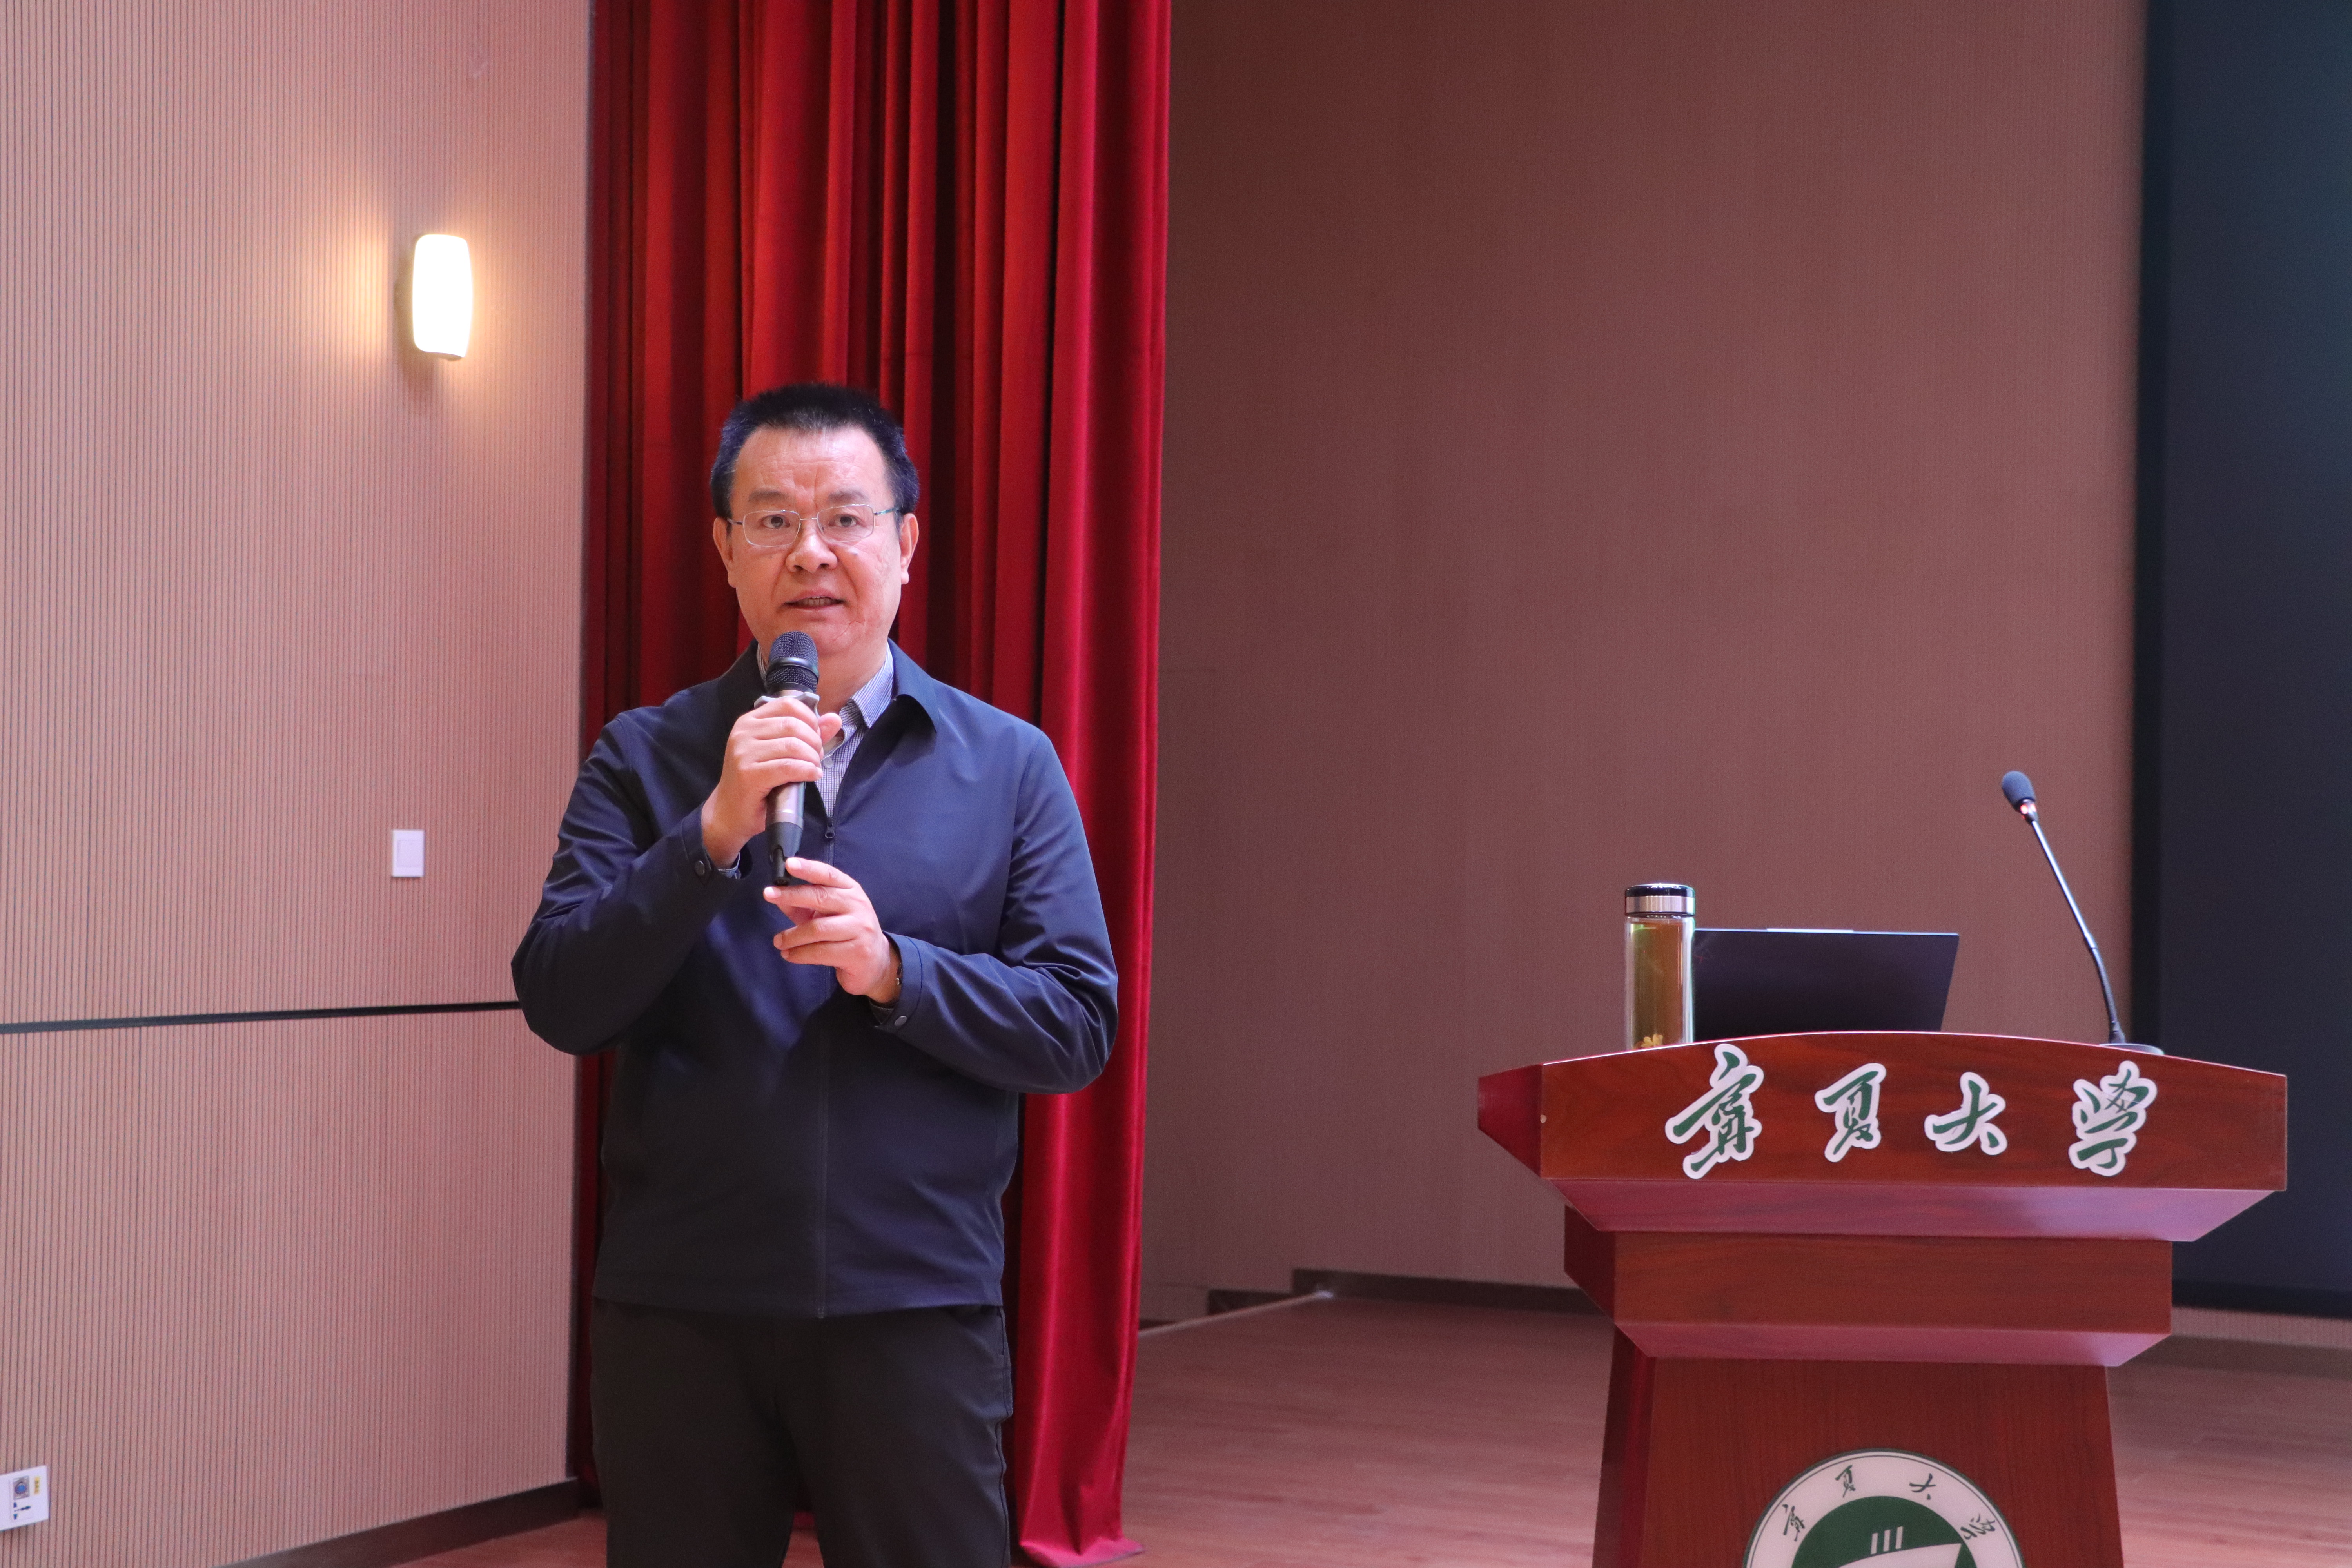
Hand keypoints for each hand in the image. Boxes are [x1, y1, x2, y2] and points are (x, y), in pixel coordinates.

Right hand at [701, 696, 841, 865]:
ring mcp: (743, 753)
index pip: (788, 705)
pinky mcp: (748, 774)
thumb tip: (834, 719)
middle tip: (816, 758)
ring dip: (812, 758)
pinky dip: (807, 771)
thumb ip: (807, 734)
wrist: (730, 812)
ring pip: (792, 746)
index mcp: (750, 721)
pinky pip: (788, 767)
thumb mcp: (780, 752)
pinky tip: (812, 775)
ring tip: (813, 768)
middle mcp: (743, 732)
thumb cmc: (756, 781)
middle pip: (793, 725)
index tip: (815, 737)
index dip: (810, 719)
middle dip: (814, 742)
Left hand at [764, 858, 900, 1001]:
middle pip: (821, 897)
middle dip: (791, 895)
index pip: (828, 875)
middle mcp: (858, 905)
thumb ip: (802, 905)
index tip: (789, 864)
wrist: (876, 961)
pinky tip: (789, 955)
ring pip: (817, 929)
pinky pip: (820, 952)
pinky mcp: (856, 952)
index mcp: (850, 890)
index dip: (809, 868)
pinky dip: (799, 954)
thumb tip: (778, 896)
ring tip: (778, 942)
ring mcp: (859, 929)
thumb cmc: (846, 932)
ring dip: (792, 936)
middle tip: (767, 894)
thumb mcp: (826, 914)